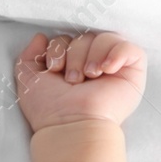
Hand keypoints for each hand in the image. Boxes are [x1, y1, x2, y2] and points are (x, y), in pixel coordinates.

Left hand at [15, 30, 146, 131]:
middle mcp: (92, 64)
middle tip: (73, 81)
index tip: (54, 70)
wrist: (71, 125)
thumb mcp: (28, 80)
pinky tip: (107, 69)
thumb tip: (40, 37)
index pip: (67, 38)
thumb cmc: (49, 109)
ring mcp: (113, 68)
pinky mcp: (132, 72)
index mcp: (71, 65)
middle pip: (85, 36)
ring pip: (105, 38)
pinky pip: (130, 48)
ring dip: (92, 56)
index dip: (58, 49)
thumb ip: (28, 57)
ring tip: (89, 77)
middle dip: (74, 56)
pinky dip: (117, 53)